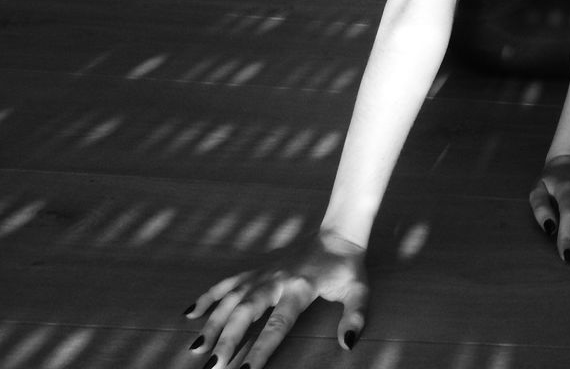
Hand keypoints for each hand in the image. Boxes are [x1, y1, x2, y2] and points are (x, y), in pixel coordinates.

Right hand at [183, 229, 368, 367]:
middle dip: (227, 340)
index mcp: (300, 288)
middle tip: (212, 366)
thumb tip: (348, 343)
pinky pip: (228, 282)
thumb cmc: (347, 267)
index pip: (277, 325)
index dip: (261, 350)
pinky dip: (208, 297)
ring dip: (212, 323)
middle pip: (245, 312)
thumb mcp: (359, 290)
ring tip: (196, 349)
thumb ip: (355, 316)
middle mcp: (276, 280)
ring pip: (230, 299)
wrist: (337, 233)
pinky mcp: (257, 269)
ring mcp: (263, 273)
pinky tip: (190, 314)